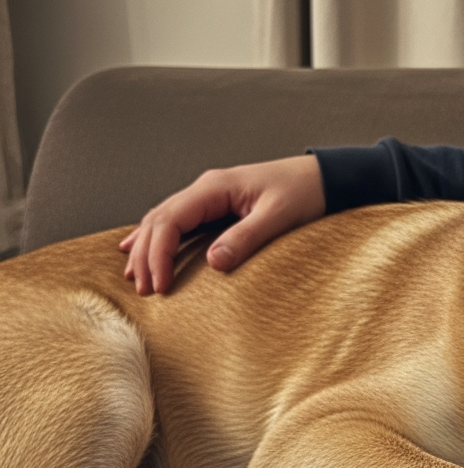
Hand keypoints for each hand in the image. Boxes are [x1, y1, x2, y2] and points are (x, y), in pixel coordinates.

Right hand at [120, 155, 325, 293]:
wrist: (323, 177)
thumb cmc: (304, 192)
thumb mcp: (279, 216)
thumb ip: (246, 237)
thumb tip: (213, 262)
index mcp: (215, 187)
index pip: (170, 219)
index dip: (158, 254)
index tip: (160, 284)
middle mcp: (206, 189)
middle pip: (159, 220)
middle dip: (145, 255)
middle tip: (144, 289)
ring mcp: (209, 196)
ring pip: (164, 220)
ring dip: (146, 248)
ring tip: (136, 278)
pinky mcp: (217, 206)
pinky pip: (178, 222)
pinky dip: (158, 237)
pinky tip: (139, 249)